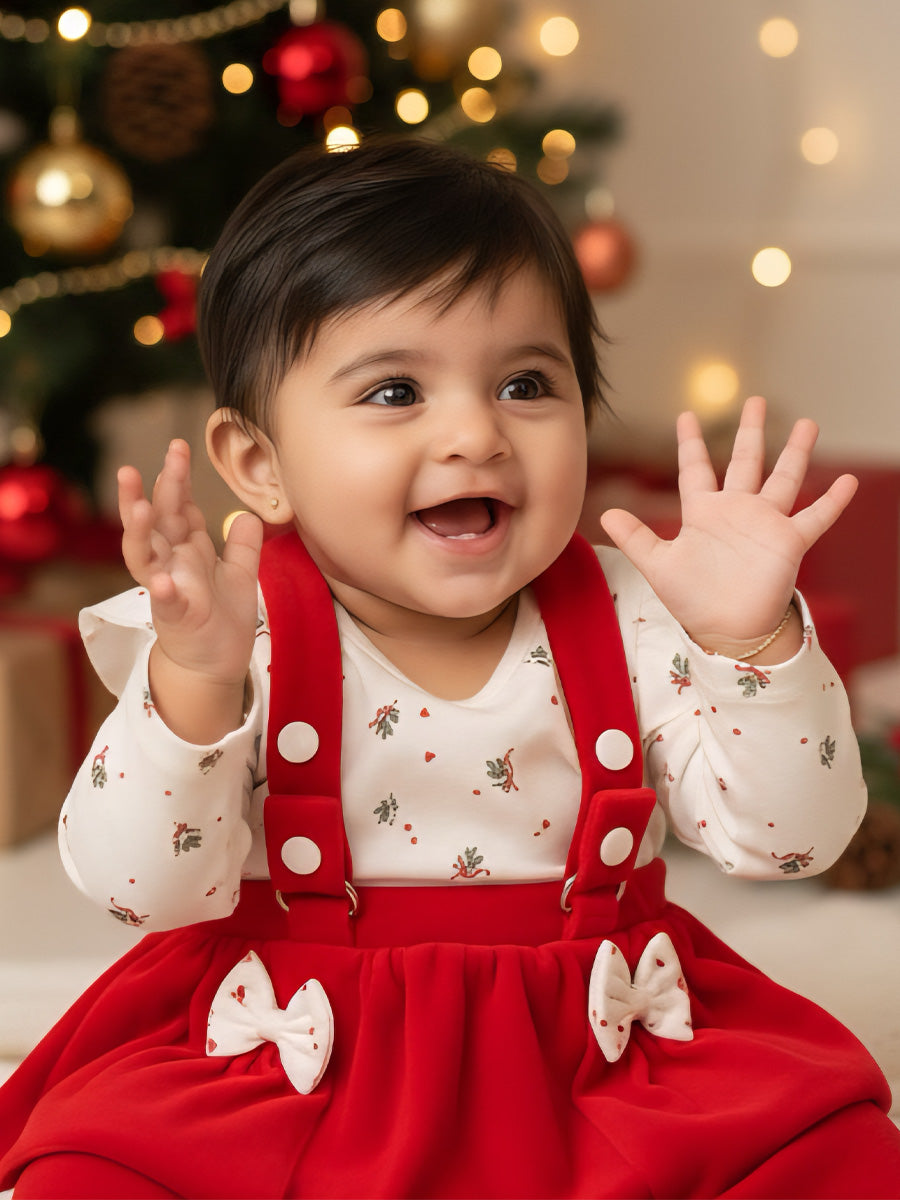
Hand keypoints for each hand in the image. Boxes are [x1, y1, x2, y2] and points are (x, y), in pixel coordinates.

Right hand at [119, 440, 262, 729]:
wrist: (216, 664)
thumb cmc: (222, 618)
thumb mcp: (240, 574)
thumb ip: (243, 545)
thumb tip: (250, 515)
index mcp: (186, 548)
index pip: (178, 506)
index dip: (177, 478)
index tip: (179, 447)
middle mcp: (171, 562)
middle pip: (161, 518)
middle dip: (161, 486)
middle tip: (167, 455)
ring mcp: (168, 588)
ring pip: (145, 554)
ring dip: (139, 530)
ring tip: (140, 506)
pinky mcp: (175, 617)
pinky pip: (165, 601)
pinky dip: (164, 590)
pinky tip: (165, 581)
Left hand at [599, 397, 856, 654]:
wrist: (726, 631)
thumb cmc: (693, 600)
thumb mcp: (658, 566)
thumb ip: (636, 538)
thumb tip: (605, 514)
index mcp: (703, 513)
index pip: (695, 469)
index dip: (690, 442)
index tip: (686, 414)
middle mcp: (736, 511)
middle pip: (745, 461)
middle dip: (750, 431)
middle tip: (755, 400)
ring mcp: (765, 524)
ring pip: (784, 478)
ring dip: (796, 452)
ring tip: (808, 423)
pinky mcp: (788, 542)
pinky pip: (814, 517)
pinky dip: (832, 500)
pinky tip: (848, 480)